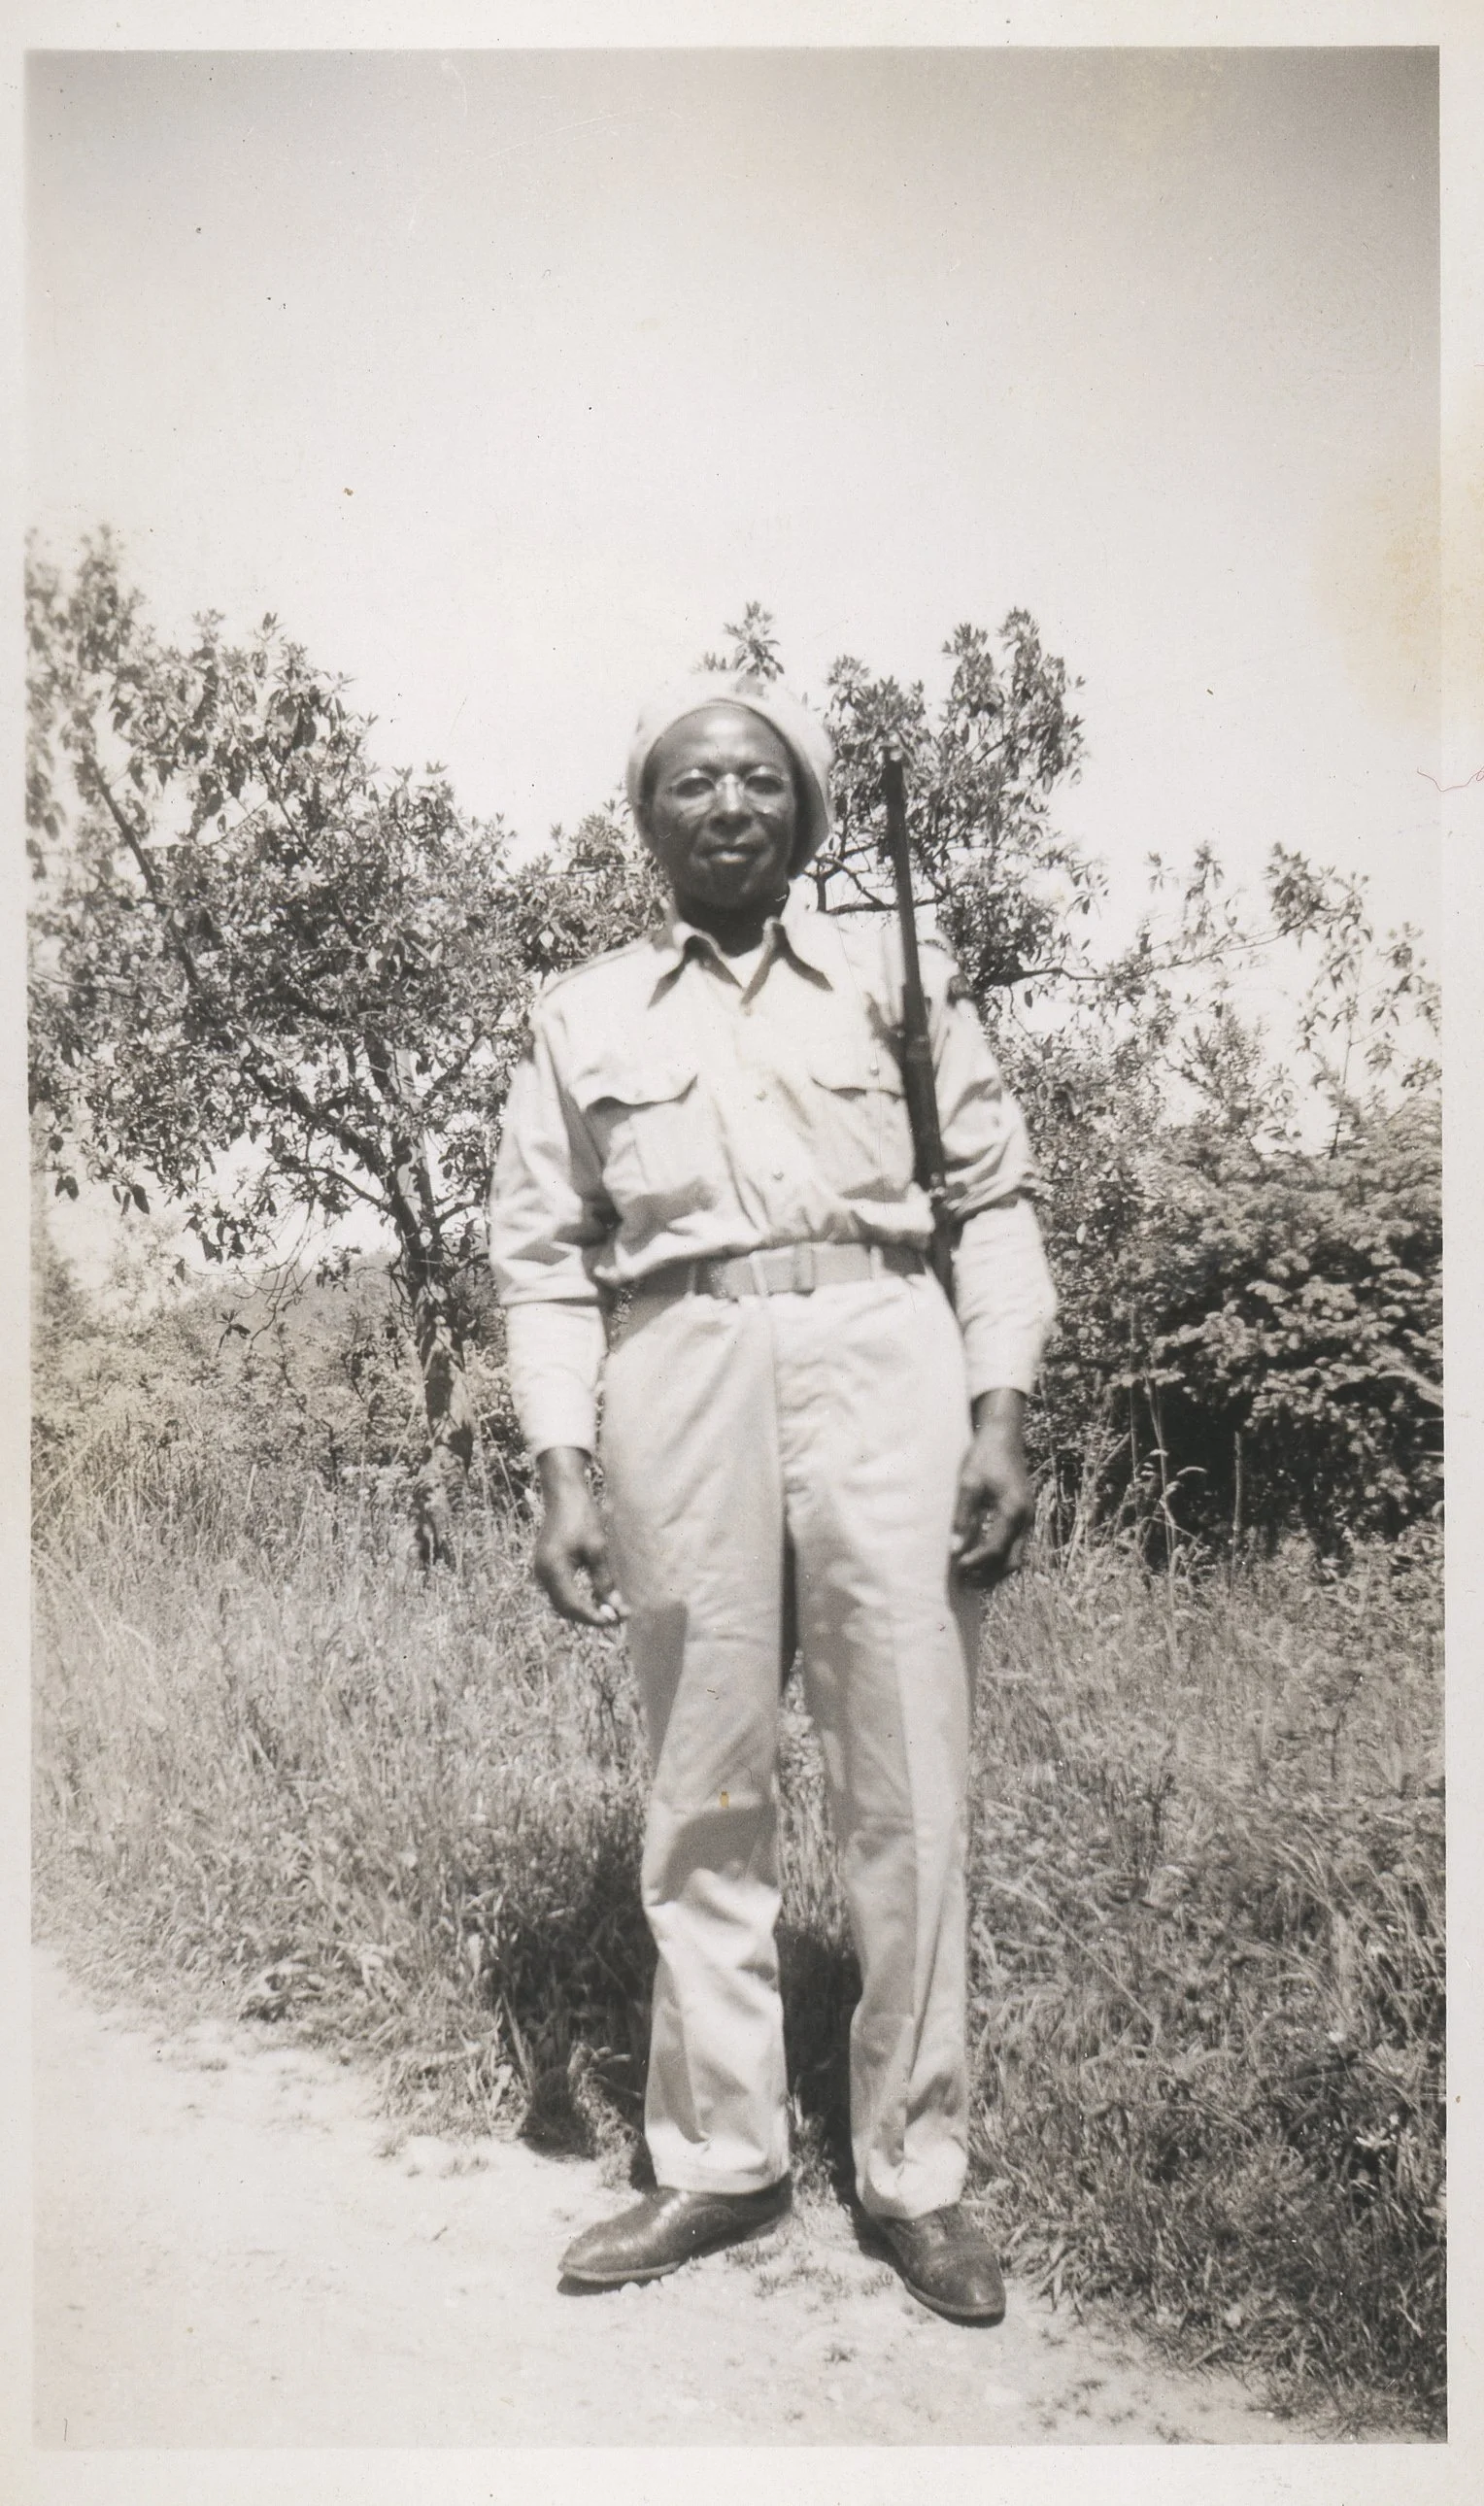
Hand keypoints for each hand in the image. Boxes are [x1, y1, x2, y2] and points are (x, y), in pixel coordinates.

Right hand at [533, 1447, 627, 1628]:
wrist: (563, 1494)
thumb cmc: (582, 1516)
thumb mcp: (597, 1548)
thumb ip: (604, 1580)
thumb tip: (615, 1607)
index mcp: (553, 1568)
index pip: (573, 1605)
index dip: (594, 1617)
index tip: (616, 1621)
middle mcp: (542, 1573)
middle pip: (565, 1608)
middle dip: (589, 1616)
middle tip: (615, 1619)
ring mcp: (541, 1570)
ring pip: (562, 1602)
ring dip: (584, 1609)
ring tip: (609, 1611)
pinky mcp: (545, 1566)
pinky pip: (560, 1591)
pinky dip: (577, 1599)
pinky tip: (594, 1598)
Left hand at [950, 1390, 1033, 1588]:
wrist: (1003, 1436)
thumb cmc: (984, 1457)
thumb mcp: (968, 1484)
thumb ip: (963, 1518)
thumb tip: (954, 1549)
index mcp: (1013, 1511)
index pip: (996, 1549)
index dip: (976, 1562)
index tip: (957, 1568)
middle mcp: (1026, 1518)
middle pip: (1011, 1561)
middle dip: (989, 1575)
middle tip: (965, 1583)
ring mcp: (1028, 1518)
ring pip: (1017, 1557)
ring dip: (995, 1570)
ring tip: (971, 1578)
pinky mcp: (1024, 1515)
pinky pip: (1017, 1546)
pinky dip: (1001, 1558)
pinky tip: (982, 1560)